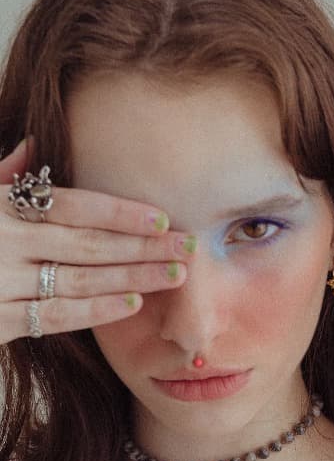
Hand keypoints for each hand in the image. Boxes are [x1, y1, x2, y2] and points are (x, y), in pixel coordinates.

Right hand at [0, 139, 194, 343]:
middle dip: (142, 247)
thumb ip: (2, 177)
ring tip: (173, 274)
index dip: (119, 212)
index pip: (69, 206)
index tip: (162, 218)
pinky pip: (56, 316)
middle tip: (187, 248)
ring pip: (78, 281)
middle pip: (85, 244)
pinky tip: (133, 302)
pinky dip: (97, 310)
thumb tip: (35, 145)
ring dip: (132, 278)